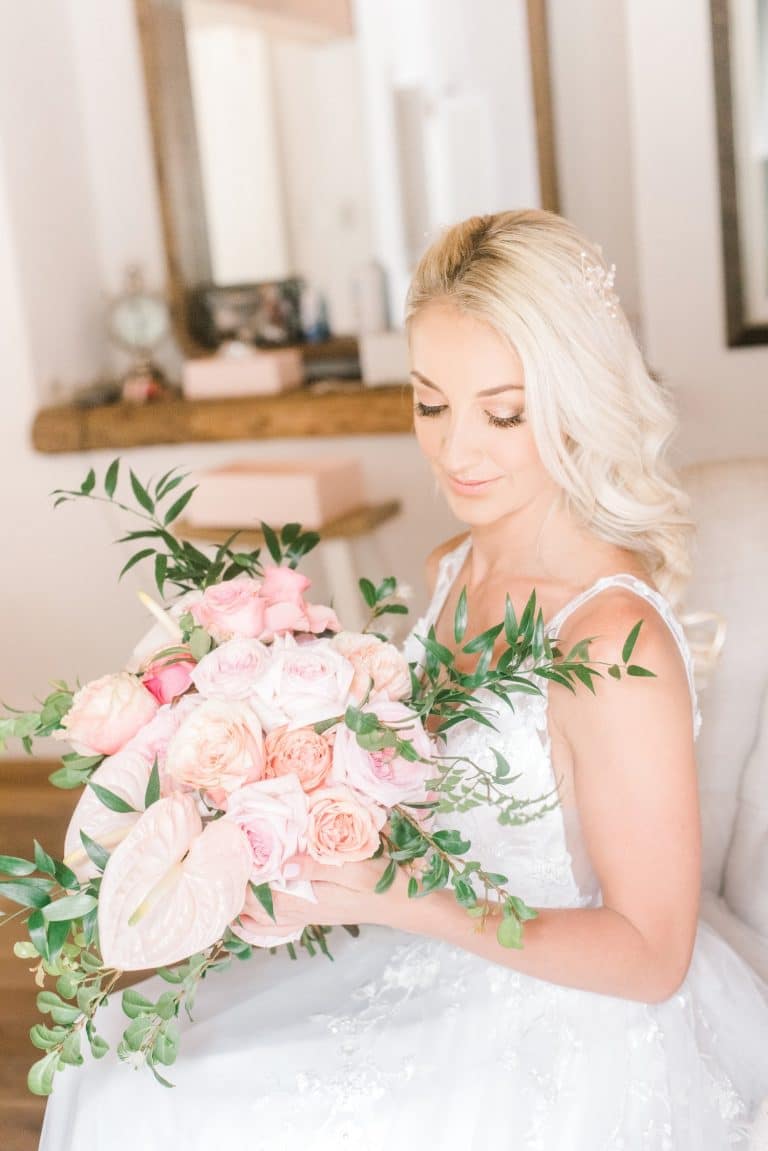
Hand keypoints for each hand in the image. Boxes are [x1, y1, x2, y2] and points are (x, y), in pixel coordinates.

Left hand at [242, 857, 411, 938]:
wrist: (402, 905)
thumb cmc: (381, 883)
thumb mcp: (354, 869)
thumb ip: (319, 866)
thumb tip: (284, 863)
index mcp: (308, 902)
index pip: (260, 898)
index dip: (240, 881)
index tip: (226, 858)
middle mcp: (302, 913)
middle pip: (256, 911)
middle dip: (235, 894)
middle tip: (222, 866)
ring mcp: (307, 915)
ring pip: (264, 920)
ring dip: (244, 907)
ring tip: (228, 888)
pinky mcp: (314, 912)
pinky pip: (278, 922)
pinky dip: (259, 918)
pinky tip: (253, 907)